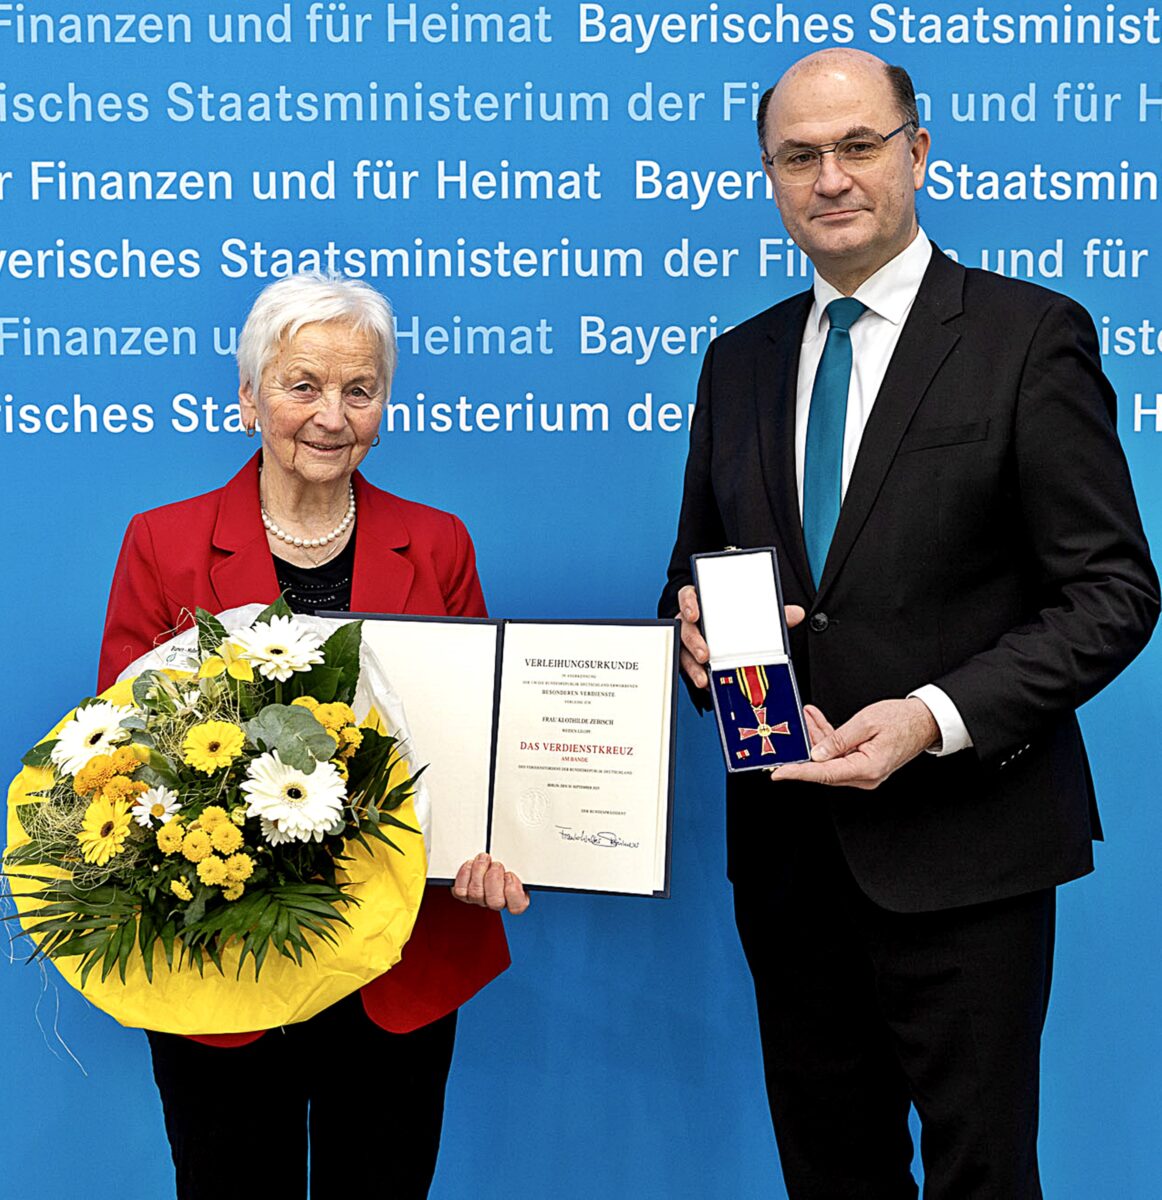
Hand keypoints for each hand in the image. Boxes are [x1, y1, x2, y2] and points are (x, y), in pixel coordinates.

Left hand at [452, 853, 529, 913]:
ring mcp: (479, 899)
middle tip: (495, 865)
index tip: (510, 875)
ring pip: (477, 893)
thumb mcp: (520, 861)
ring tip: (483, 859)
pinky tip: (470, 865)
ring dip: (479, 871)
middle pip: (495, 901)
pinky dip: (465, 874)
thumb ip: (525, 864)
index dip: (513, 891)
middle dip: (494, 878)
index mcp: (516, 896)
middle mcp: (496, 901)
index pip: (517, 906)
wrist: (485, 858)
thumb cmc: (505, 860)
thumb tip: (533, 857)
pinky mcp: (463, 894)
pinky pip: (461, 890)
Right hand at [677, 584, 804, 688]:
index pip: (688, 596)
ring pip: (683, 650)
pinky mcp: (691, 658)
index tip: (694, 613)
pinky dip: (698, 675)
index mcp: (703, 602)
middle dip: (693, 642)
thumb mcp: (752, 613)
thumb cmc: (735, 618)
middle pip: (684, 627)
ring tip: (703, 677)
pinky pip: (689, 666)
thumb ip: (771, 614)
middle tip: (704, 654)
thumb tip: (796, 613)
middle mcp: (692, 620)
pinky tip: (706, 683)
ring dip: (692, 665)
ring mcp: (690, 640)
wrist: (730, 632)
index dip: (688, 603)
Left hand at [771, 698, 939, 789]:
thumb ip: (838, 739)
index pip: (824, 774)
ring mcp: (864, 771)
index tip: (779, 772)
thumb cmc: (901, 720)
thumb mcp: (866, 722)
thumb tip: (816, 754)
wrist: (924, 721)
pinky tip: (817, 721)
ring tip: (806, 718)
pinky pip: (839, 754)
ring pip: (829, 759)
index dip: (799, 772)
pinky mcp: (863, 763)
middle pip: (824, 768)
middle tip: (787, 738)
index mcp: (867, 768)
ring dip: (816, 739)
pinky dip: (827, 739)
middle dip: (804, 750)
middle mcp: (865, 775)